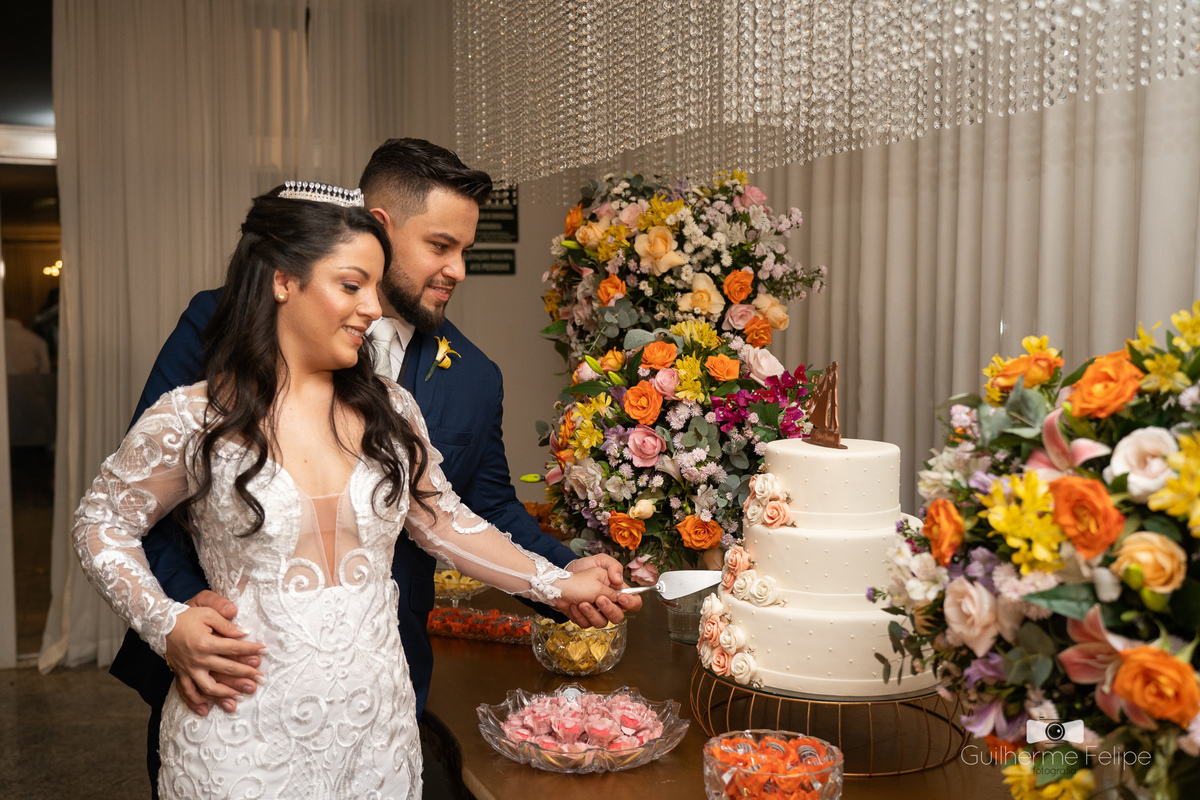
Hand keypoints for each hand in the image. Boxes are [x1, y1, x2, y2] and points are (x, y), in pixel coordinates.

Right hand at [165, 593, 265, 715]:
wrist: (161, 624)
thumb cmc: (187, 617)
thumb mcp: (207, 613)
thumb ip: (226, 624)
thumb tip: (244, 633)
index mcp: (206, 643)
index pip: (234, 647)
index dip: (251, 649)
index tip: (265, 650)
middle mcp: (198, 659)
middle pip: (226, 669)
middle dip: (246, 674)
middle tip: (261, 679)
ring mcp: (189, 669)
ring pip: (208, 687)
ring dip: (225, 694)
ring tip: (240, 697)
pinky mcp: (181, 674)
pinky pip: (187, 692)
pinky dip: (196, 702)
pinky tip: (206, 710)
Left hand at [563, 555, 640, 626]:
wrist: (560, 582)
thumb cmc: (581, 572)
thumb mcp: (599, 562)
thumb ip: (614, 567)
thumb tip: (620, 579)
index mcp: (616, 591)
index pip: (634, 602)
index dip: (631, 603)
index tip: (621, 598)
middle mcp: (609, 604)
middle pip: (619, 616)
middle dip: (608, 608)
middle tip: (598, 599)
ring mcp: (597, 613)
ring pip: (603, 623)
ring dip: (591, 612)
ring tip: (581, 602)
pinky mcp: (586, 619)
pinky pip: (587, 624)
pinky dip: (579, 615)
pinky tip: (574, 605)